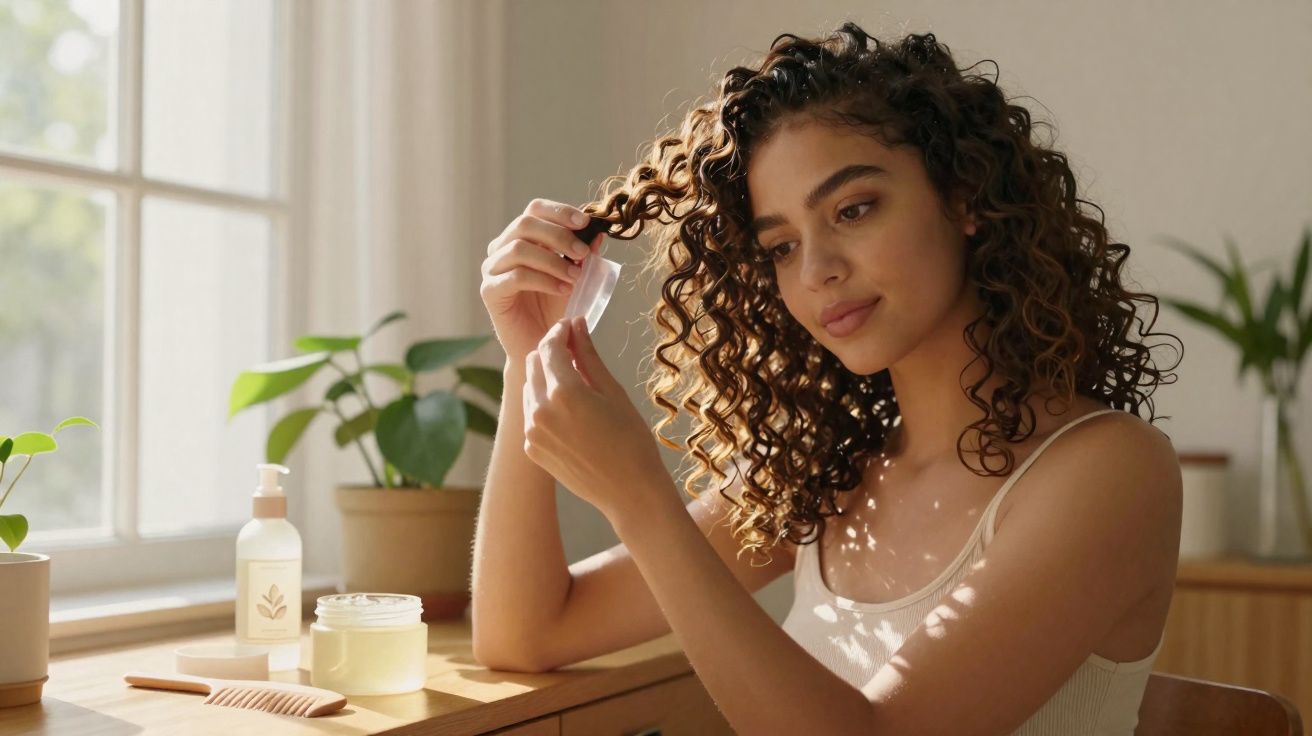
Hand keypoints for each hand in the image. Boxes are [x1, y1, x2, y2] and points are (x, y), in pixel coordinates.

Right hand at [481, 199, 602, 363]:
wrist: (541, 345)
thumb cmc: (556, 309)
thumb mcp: (576, 276)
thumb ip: (584, 255)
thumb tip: (599, 233)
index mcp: (520, 237)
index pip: (534, 209)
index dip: (559, 211)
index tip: (585, 222)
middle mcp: (501, 248)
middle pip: (525, 223)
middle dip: (558, 235)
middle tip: (583, 253)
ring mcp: (492, 269)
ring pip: (519, 249)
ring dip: (553, 260)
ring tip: (576, 276)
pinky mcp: (489, 291)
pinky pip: (515, 276)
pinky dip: (543, 280)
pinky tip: (563, 290)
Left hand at [522, 317, 669, 521]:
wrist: (629, 492)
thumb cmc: (631, 440)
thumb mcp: (614, 392)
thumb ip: (589, 356)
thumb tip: (577, 324)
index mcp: (564, 393)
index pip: (549, 347)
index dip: (559, 331)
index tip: (570, 326)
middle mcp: (540, 410)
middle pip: (533, 364)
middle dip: (550, 352)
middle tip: (573, 350)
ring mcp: (531, 432)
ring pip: (529, 388)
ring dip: (546, 378)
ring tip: (574, 384)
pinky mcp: (531, 448)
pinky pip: (531, 414)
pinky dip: (544, 404)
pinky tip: (569, 412)